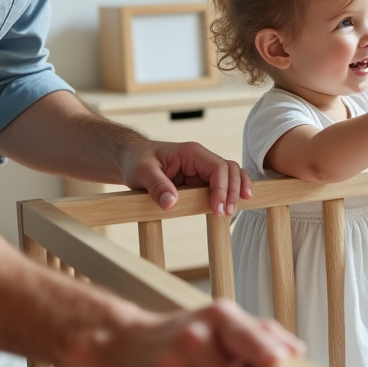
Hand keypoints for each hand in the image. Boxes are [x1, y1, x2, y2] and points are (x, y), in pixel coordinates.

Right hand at [77, 300, 304, 366]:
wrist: (123, 342)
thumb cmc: (187, 336)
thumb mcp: (222, 324)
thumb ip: (262, 334)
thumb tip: (297, 351)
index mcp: (218, 317)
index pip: (244, 333)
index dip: (262, 348)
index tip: (279, 362)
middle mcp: (191, 337)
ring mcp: (167, 365)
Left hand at [123, 140, 251, 215]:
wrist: (132, 158)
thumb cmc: (137, 160)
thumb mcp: (142, 172)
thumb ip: (157, 186)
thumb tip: (171, 203)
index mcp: (191, 152)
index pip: (217, 167)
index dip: (222, 187)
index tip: (216, 208)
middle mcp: (201, 159)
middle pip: (230, 170)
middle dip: (231, 191)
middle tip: (226, 213)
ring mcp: (202, 169)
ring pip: (231, 175)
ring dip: (235, 191)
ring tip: (232, 210)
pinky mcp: (200, 180)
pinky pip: (222, 183)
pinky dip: (231, 191)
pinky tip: (235, 203)